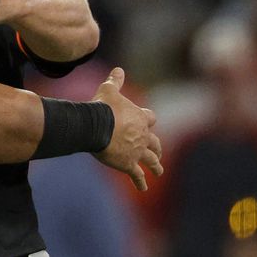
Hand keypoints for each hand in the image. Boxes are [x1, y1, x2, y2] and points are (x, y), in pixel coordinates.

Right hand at [91, 67, 163, 191]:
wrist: (97, 127)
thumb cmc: (102, 107)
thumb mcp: (108, 90)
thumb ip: (115, 81)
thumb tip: (118, 69)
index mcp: (140, 118)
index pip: (150, 118)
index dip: (147, 120)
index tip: (147, 121)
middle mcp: (143, 136)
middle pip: (155, 142)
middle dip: (156, 147)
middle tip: (158, 153)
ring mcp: (138, 151)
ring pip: (151, 160)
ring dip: (155, 165)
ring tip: (158, 171)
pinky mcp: (129, 164)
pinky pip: (137, 175)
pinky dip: (140, 181)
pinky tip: (143, 188)